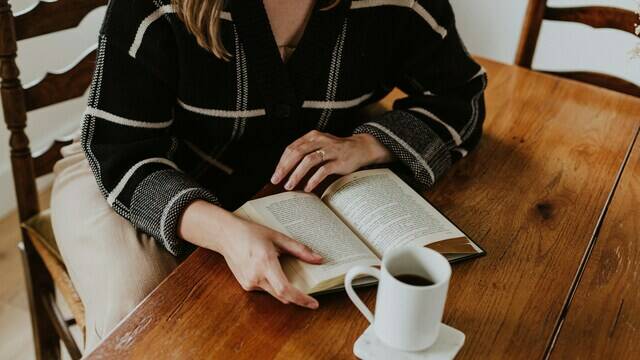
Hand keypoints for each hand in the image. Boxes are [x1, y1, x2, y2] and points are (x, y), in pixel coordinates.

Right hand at [179, 201, 322, 308]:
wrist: (226, 235)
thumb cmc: (250, 233)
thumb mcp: (278, 237)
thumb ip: (299, 249)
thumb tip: (318, 259)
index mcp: (265, 263)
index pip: (285, 290)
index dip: (301, 299)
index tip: (313, 304)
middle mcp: (256, 276)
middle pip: (282, 295)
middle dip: (297, 297)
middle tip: (309, 296)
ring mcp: (249, 283)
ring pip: (274, 294)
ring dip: (284, 289)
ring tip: (285, 273)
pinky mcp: (246, 285)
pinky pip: (265, 289)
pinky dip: (272, 284)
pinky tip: (269, 270)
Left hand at [271, 130, 391, 191]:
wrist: (361, 147)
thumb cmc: (336, 149)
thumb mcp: (319, 145)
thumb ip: (305, 152)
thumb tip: (285, 168)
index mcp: (312, 136)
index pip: (292, 148)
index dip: (282, 162)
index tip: (275, 174)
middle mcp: (320, 141)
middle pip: (297, 153)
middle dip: (285, 168)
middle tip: (277, 180)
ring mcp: (331, 150)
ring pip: (309, 161)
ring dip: (297, 174)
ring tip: (289, 185)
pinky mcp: (340, 161)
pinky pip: (323, 170)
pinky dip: (313, 179)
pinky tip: (307, 187)